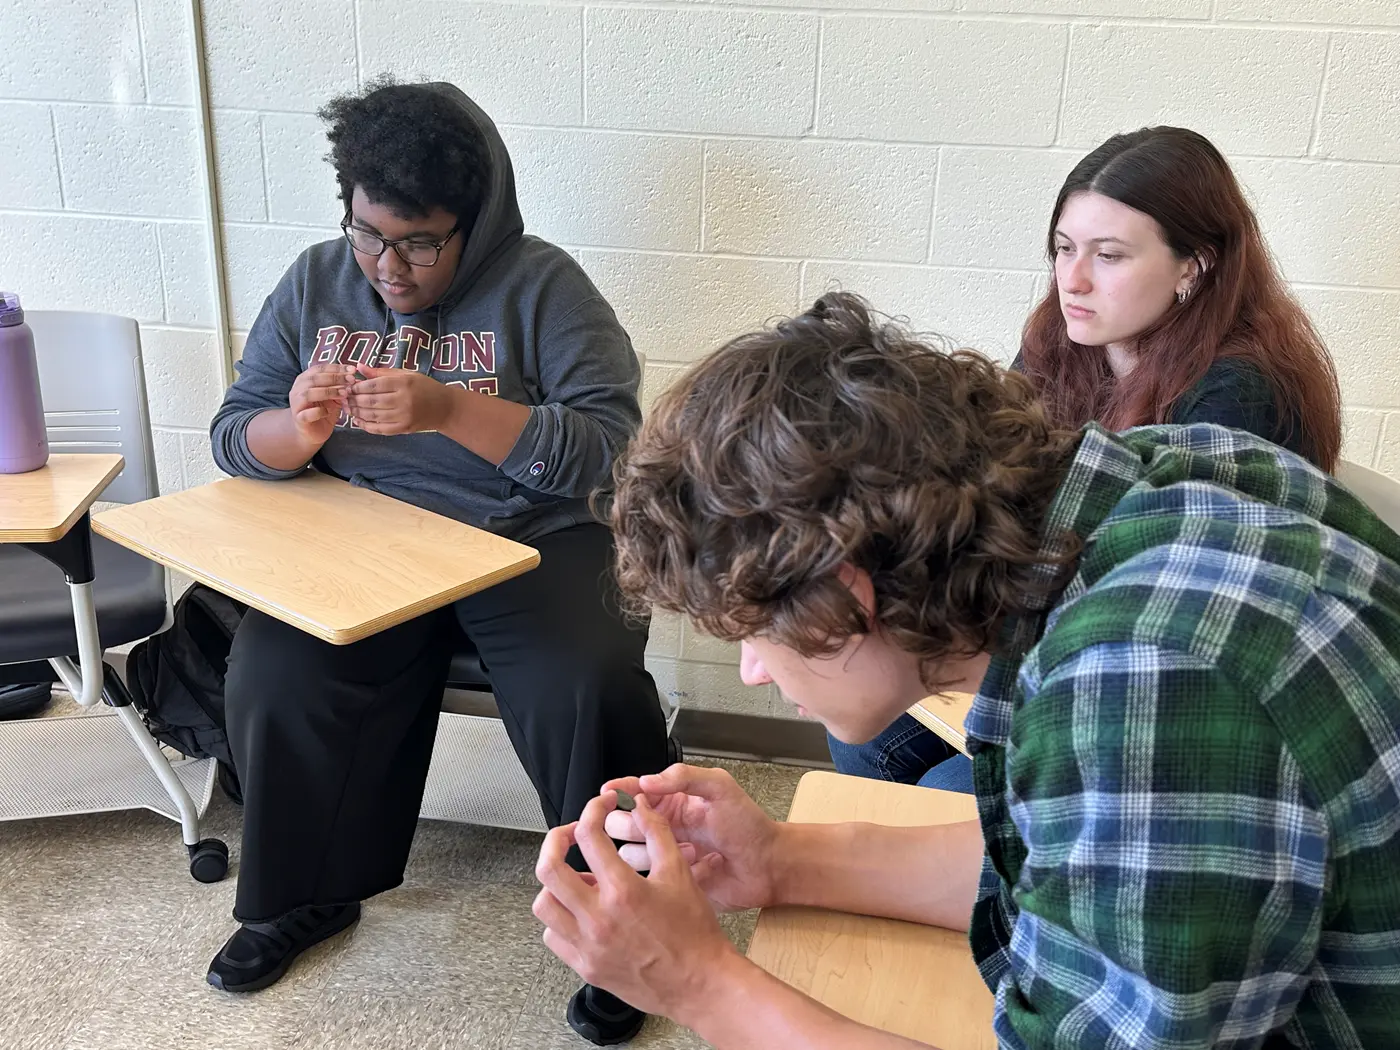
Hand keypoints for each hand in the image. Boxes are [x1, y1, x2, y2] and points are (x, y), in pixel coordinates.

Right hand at [288, 363, 352, 444]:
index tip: (353, 370)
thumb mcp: (334, 397)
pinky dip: (318, 412)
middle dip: (335, 378)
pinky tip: (328, 412)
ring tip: (344, 394)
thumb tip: (357, 379)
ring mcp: (297, 404)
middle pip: (314, 378)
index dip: (337, 368)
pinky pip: (306, 414)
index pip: (320, 368)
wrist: (310, 432)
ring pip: (308, 393)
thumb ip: (341, 387)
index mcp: (306, 380)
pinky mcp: (299, 419)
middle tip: (351, 380)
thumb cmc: (323, 410)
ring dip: (328, 392)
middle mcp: (298, 389)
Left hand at [345, 366, 455, 434]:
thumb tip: (359, 366)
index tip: (348, 386)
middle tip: (344, 398)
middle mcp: (404, 400)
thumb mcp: (406, 374)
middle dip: (354, 400)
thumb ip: (382, 372)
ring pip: (373, 415)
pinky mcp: (403, 428)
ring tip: (348, 408)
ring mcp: (404, 416)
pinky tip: (358, 421)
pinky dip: (366, 425)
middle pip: (371, 401)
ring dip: (356, 413)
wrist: (445, 408)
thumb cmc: (425, 387)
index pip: (374, 385)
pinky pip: (380, 429)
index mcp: (404, 383)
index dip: (358, 386)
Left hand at [534, 791, 741, 1020]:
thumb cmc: (694, 932)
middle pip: (549, 869)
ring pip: (543, 905)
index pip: (589, 836)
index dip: (592, 810)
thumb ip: (657, 833)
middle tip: (569, 834)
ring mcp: (588, 946)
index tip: (600, 807)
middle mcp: (599, 919)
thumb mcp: (680, 873)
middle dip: (555, 840)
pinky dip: (559, 918)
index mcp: (623, 891)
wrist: (700, 983)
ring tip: (575, 876)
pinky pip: (553, 936)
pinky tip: (580, 911)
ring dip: (554, 883)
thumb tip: (639, 807)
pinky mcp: (586, 967)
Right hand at [601, 764, 782, 912]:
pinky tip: (685, 869)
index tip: (607, 795)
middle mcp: (665, 828)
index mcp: (674, 802)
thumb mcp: (721, 789)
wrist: (768, 865)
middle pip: (624, 823)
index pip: (636, 793)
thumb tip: (646, 782)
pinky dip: (659, 873)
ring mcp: (666, 857)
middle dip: (628, 824)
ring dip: (645, 851)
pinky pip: (648, 880)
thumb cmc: (748, 825)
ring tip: (681, 850)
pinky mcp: (671, 883)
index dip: (620, 792)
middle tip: (641, 827)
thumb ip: (684, 778)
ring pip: (630, 853)